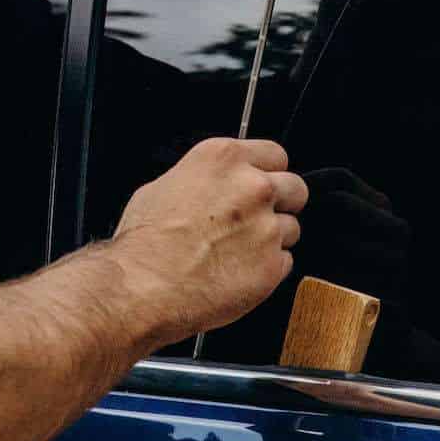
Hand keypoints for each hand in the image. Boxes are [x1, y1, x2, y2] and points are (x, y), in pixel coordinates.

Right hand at [110, 137, 306, 345]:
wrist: (143, 286)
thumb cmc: (145, 242)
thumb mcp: (162, 187)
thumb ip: (201, 180)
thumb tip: (210, 187)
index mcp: (223, 159)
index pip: (275, 154)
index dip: (267, 171)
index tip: (260, 182)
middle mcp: (252, 187)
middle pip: (295, 188)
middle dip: (281, 203)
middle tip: (254, 218)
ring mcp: (267, 227)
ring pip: (292, 228)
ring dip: (272, 238)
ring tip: (237, 251)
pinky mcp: (273, 265)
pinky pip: (285, 262)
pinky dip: (267, 267)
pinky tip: (237, 270)